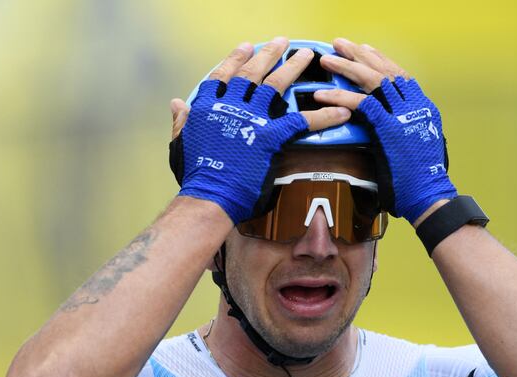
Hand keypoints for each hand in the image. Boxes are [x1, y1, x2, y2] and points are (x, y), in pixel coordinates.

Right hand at [169, 37, 351, 224]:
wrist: (209, 194)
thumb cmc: (195, 173)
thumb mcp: (181, 142)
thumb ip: (182, 120)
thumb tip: (177, 103)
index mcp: (207, 106)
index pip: (223, 75)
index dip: (235, 59)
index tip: (245, 47)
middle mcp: (230, 105)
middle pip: (252, 72)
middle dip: (269, 54)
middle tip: (281, 42)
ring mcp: (252, 119)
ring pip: (276, 85)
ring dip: (293, 68)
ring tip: (307, 55)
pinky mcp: (270, 136)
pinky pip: (301, 121)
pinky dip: (323, 116)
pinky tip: (339, 110)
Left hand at [315, 38, 456, 224]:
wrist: (429, 196)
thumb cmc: (419, 179)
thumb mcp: (415, 145)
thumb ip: (402, 128)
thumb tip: (383, 123)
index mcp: (424, 108)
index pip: (400, 75)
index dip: (380, 60)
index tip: (363, 49)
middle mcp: (416, 106)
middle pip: (384, 71)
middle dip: (359, 55)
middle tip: (339, 45)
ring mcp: (404, 115)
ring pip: (371, 81)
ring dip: (346, 68)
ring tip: (326, 60)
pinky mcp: (389, 128)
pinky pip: (361, 105)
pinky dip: (340, 98)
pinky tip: (323, 95)